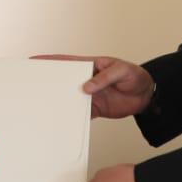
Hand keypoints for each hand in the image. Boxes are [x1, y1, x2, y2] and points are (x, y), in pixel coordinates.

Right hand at [33, 54, 153, 118]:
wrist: (147, 95)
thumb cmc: (135, 76)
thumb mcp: (122, 71)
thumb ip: (104, 77)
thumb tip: (86, 87)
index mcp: (90, 65)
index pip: (66, 62)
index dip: (50, 61)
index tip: (34, 61)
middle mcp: (86, 80)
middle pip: (63, 81)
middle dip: (49, 83)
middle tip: (33, 87)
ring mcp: (89, 95)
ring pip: (69, 98)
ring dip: (59, 102)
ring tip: (43, 106)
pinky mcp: (95, 108)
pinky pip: (81, 113)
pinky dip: (73, 117)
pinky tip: (64, 121)